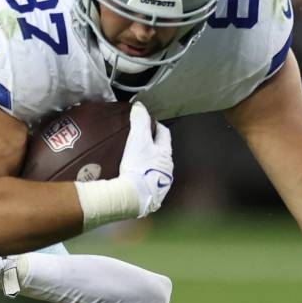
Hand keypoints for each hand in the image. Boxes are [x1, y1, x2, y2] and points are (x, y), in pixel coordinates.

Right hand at [117, 103, 172, 217]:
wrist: (134, 196)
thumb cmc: (138, 166)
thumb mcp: (138, 139)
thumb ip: (140, 121)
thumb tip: (140, 106)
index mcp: (166, 153)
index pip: (164, 134)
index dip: (156, 126)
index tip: (148, 123)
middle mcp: (168, 168)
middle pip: (162, 152)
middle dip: (153, 146)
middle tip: (139, 142)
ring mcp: (162, 183)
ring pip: (157, 168)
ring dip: (149, 163)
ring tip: (135, 161)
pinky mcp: (154, 195)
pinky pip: (150, 182)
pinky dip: (144, 177)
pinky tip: (134, 179)